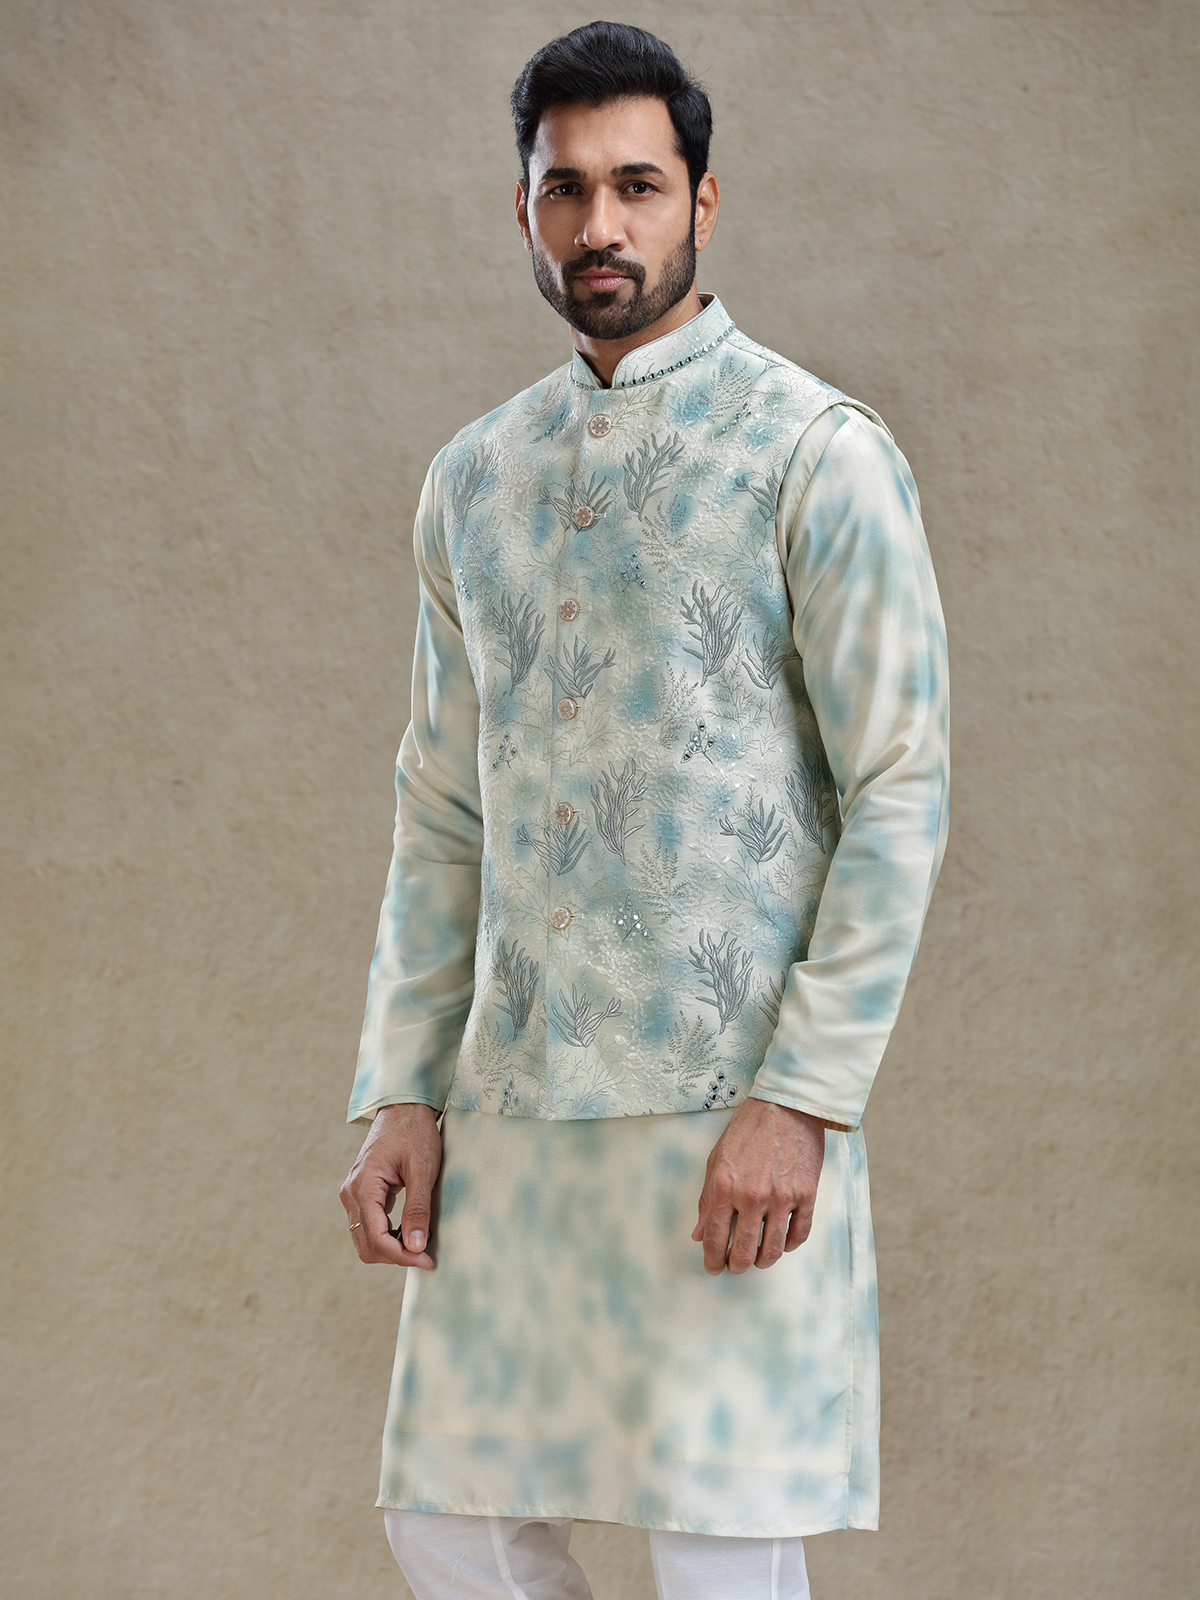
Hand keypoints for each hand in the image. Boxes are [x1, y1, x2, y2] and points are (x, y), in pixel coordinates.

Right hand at [340, 1103, 440, 1268]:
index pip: (376, 1238)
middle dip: (394, 1256)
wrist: (403, 1107)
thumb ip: (418, 1208)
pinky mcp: (361, 1193)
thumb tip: (415, 1247)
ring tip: (419, 1245)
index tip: (426, 1261)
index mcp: (363, 1186)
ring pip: (364, 1238)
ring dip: (390, 1248)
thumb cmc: (414, 1132)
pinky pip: (368, 1225)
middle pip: (366, 1244)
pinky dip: (386, 1235)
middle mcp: (351, 1192)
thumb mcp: (423, 1169)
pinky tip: (408, 1232)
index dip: (400, 1256)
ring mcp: (353, 1193)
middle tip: (425, 1256)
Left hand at [691, 1098, 825, 1274]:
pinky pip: (798, 1235)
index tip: (713, 1267)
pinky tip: (782, 1243)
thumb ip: (706, 1199)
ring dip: (763, 1261)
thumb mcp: (717, 1159)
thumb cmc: (748, 1129)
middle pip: (743, 1251)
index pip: (714, 1237)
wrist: (786, 1106)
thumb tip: (698, 1233)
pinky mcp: (806, 1195)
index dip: (712, 1259)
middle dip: (736, 1266)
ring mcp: (781, 1197)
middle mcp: (752, 1196)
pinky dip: (789, 1246)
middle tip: (735, 1266)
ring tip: (758, 1258)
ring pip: (772, 1250)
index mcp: (724, 1186)